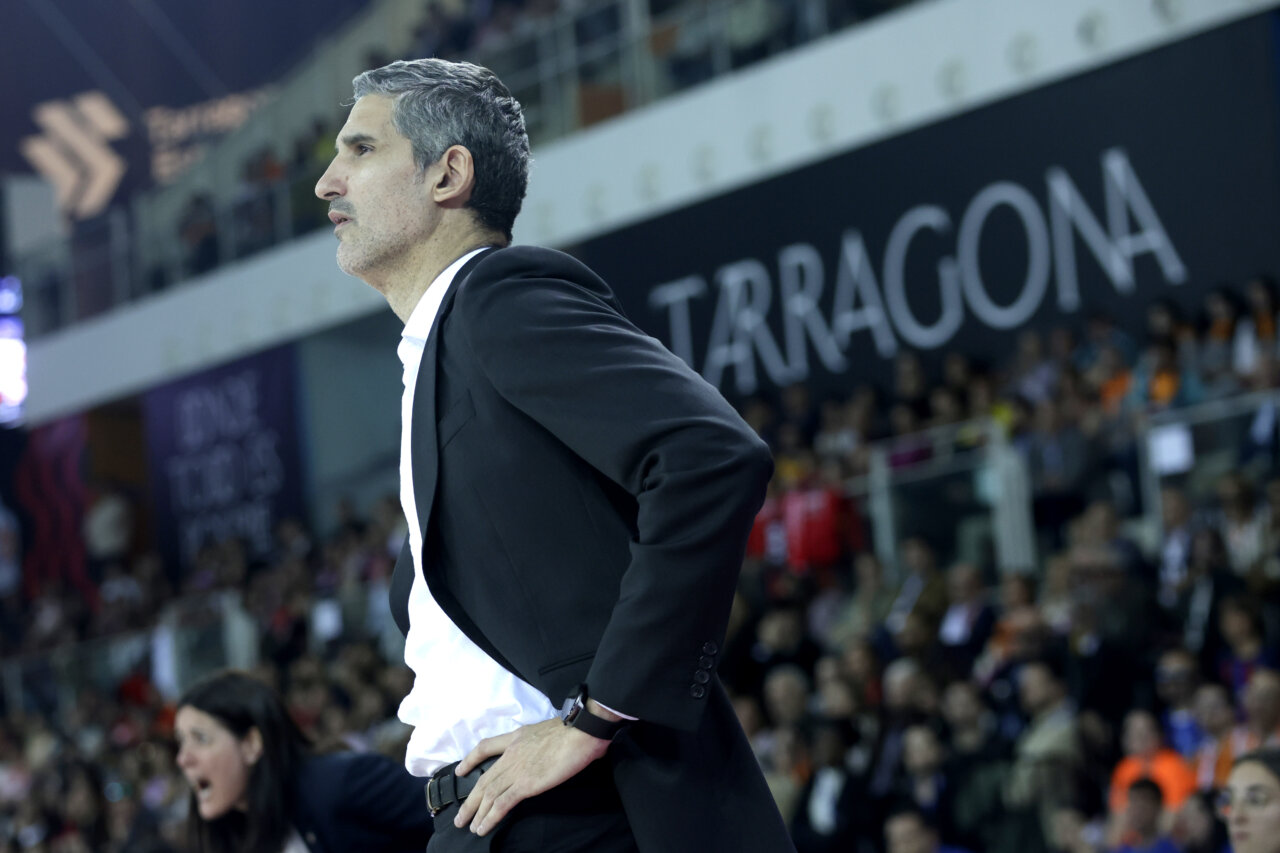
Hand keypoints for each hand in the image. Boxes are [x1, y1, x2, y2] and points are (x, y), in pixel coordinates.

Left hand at [453, 708, 614, 835]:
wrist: (582, 730)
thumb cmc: (575, 730)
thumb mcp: (548, 730)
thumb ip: (543, 743)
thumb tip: (552, 752)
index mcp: (517, 737)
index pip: (486, 747)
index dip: (471, 760)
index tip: (460, 770)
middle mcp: (512, 753)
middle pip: (484, 780)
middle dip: (470, 801)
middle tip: (460, 817)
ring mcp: (518, 769)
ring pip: (489, 794)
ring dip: (477, 813)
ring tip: (469, 827)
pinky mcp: (526, 784)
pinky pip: (502, 804)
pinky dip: (490, 817)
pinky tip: (483, 827)